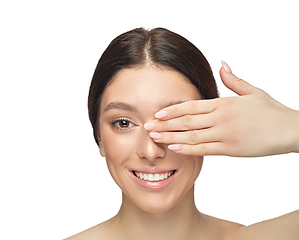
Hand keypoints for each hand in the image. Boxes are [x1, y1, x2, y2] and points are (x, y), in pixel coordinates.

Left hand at [144, 62, 298, 156]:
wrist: (290, 130)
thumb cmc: (271, 111)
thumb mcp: (253, 91)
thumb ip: (233, 80)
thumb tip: (222, 64)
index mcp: (224, 103)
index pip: (192, 106)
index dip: (172, 110)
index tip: (157, 114)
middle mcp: (222, 118)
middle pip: (187, 121)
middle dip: (165, 124)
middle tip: (146, 127)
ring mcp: (226, 134)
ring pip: (193, 136)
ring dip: (171, 137)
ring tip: (155, 138)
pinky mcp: (232, 149)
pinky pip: (205, 150)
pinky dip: (188, 149)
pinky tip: (175, 148)